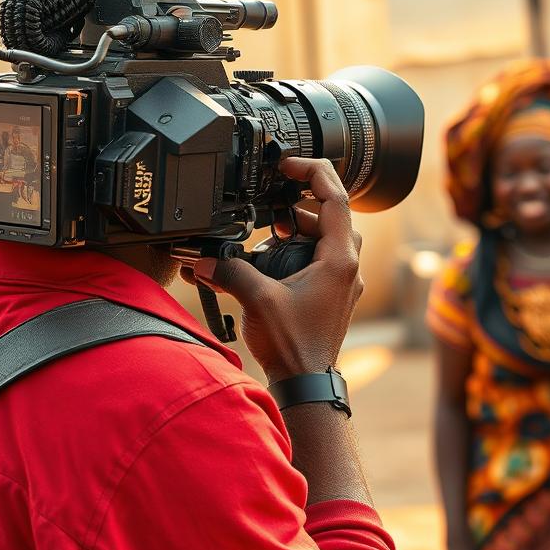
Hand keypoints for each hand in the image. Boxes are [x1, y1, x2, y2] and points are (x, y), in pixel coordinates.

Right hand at [191, 157, 362, 381]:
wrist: (308, 383)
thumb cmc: (295, 346)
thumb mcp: (257, 300)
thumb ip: (229, 271)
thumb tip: (202, 259)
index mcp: (339, 258)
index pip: (336, 196)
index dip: (313, 171)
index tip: (289, 165)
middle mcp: (347, 266)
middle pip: (332, 213)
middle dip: (300, 203)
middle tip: (273, 204)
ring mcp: (343, 281)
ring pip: (328, 236)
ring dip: (300, 228)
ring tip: (272, 232)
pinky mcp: (334, 294)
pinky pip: (323, 258)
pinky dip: (301, 250)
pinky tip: (275, 259)